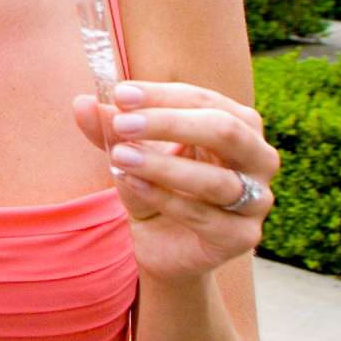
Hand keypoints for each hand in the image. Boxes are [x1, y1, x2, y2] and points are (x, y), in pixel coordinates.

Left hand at [74, 80, 279, 284]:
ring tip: (119, 156)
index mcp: (238, 126)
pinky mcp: (241, 236)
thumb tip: (83, 103)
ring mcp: (257, 200)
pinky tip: (132, 184)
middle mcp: (258, 158)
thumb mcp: (130, 153)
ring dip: (163, 166)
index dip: (162, 95)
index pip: (204, 101)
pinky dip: (165, 198)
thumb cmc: (155, 187)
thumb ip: (110, 130)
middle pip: (225, 131)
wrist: (164, 245)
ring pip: (216, 180)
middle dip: (170, 124)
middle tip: (122, 123)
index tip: (120, 94)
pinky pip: (204, 216)